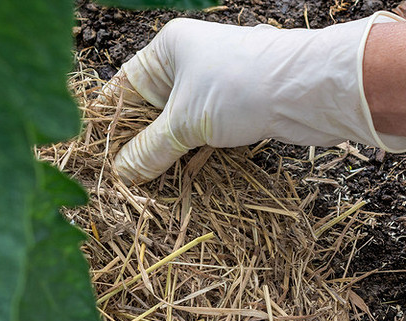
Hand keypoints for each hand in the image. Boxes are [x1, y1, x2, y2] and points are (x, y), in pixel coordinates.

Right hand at [102, 14, 405, 183]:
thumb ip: (149, 150)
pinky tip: (179, 180)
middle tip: (119, 179)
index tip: (94, 154)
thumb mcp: (184, 123)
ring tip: (145, 186)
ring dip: (164, 155)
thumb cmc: (242, 88)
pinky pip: (201, 136)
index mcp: (168, 49)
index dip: (108, 122)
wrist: (310, 90)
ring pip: (176, 126)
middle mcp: (188, 62)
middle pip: (148, 110)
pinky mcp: (236, 108)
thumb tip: (121, 173)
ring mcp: (213, 86)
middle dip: (136, 145)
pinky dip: (190, 156)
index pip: (122, 87)